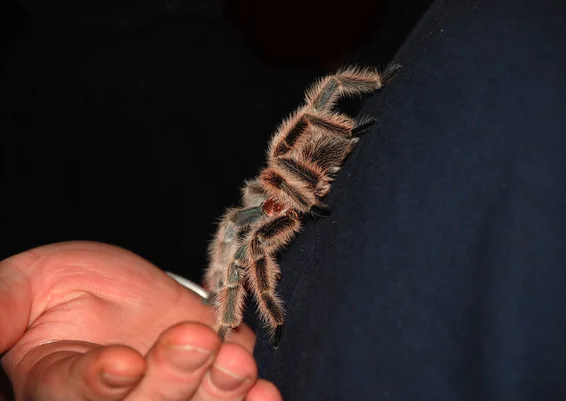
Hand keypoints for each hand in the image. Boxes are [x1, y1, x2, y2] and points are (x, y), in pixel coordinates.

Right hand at [0, 241, 280, 400]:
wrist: (121, 286)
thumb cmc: (65, 285)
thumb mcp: (25, 286)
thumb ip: (4, 308)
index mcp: (58, 386)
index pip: (73, 396)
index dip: (97, 385)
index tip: (121, 363)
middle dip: (171, 379)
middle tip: (193, 340)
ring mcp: (167, 395)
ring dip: (218, 392)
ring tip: (235, 364)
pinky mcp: (207, 381)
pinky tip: (263, 392)